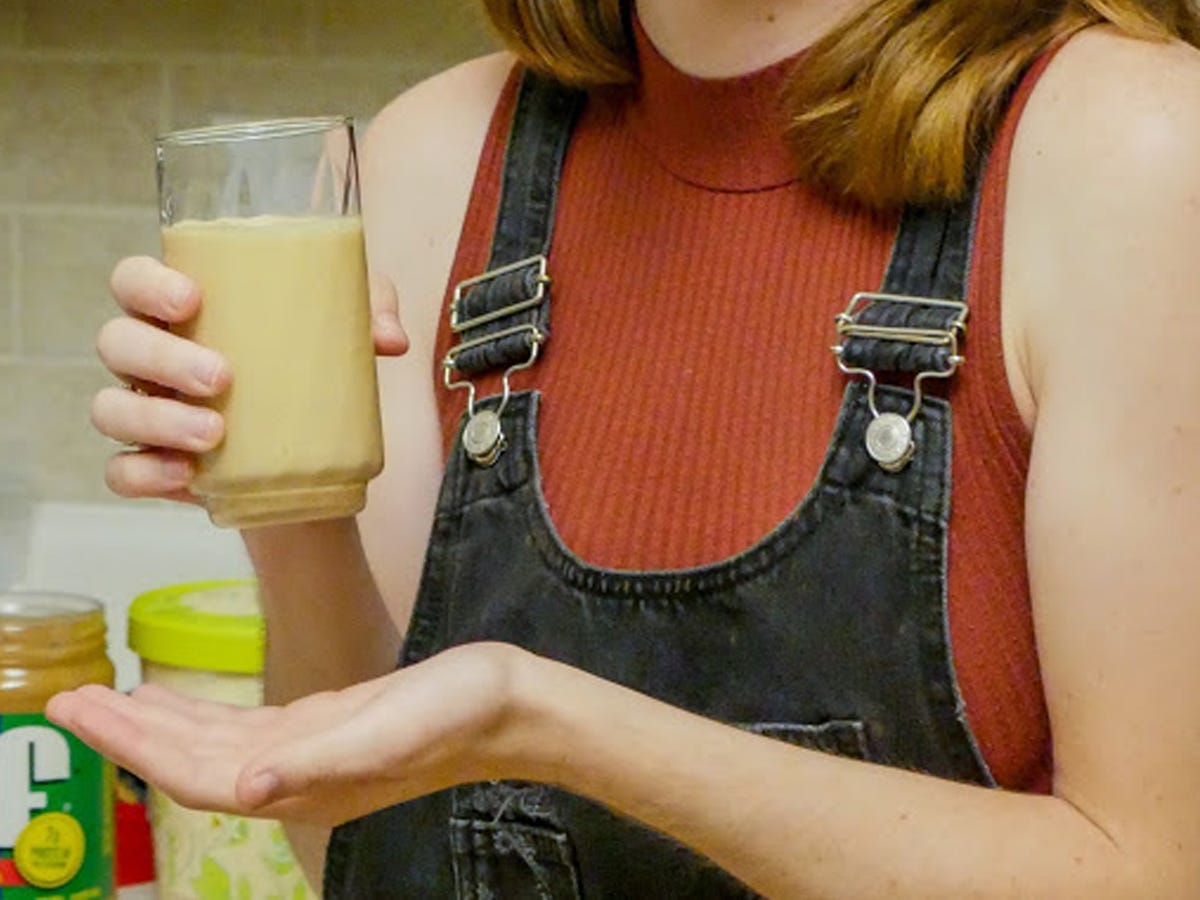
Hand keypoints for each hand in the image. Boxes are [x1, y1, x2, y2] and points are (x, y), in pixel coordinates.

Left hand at [46, 643, 527, 826]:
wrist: (510, 705)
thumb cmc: (457, 715)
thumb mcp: (389, 732)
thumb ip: (317, 762)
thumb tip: (245, 788)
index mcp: (300, 779)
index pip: (193, 772)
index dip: (132, 745)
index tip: (80, 709)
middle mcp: (295, 774)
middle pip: (190, 759)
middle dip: (127, 731)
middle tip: (70, 696)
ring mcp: (310, 752)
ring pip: (212, 742)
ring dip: (158, 721)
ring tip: (109, 695)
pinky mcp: (327, 725)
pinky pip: (245, 727)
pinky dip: (203, 713)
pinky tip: (182, 701)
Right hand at [93, 256, 408, 501]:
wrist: (310, 459)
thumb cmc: (308, 368)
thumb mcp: (342, 331)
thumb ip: (369, 313)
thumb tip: (391, 339)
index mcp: (180, 310)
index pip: (133, 281)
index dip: (147, 284)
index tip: (193, 298)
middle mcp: (150, 356)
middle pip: (119, 342)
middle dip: (163, 357)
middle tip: (222, 377)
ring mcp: (145, 411)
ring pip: (112, 408)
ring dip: (157, 418)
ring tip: (214, 433)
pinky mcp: (153, 465)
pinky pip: (122, 471)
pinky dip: (145, 472)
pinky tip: (186, 474)